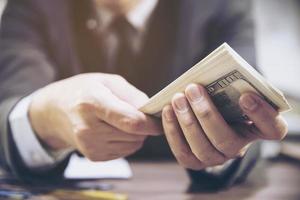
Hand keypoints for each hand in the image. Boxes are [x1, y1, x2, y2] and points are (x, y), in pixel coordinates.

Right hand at [29, 73, 161, 160]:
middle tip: (142, 115)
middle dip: (146, 127)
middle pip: (134, 135)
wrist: (54, 111)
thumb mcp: (107, 81)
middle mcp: (88, 128)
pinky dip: (127, 141)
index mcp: (92, 103)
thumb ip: (132, 95)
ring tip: (124, 120)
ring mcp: (90, 145)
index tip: (160, 119)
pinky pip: (125, 151)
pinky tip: (116, 129)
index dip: (152, 123)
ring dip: (137, 135)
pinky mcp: (93, 156)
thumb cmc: (83, 91)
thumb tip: (152, 110)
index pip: (131, 121)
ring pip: (132, 145)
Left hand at [162, 84, 287, 169]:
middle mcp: (238, 149)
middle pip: (226, 140)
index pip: (272, 129)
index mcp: (257, 130)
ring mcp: (216, 158)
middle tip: (193, 89)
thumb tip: (207, 79)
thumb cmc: (220, 101)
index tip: (246, 96)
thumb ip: (227, 87)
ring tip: (177, 98)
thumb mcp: (229, 93)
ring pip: (202, 148)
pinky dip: (172, 131)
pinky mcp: (195, 163)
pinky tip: (167, 111)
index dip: (261, 115)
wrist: (203, 119)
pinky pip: (182, 152)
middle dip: (206, 113)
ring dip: (187, 121)